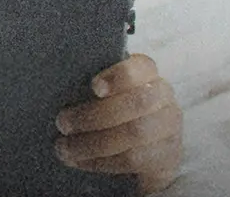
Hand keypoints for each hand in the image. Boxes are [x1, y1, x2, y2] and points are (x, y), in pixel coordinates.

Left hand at [54, 54, 181, 194]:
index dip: (119, 76)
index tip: (94, 87)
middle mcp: (164, 99)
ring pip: (135, 134)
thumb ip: (94, 87)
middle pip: (137, 103)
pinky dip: (101, 162)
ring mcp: (169, 130)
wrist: (144, 149)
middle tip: (62, 123)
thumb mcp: (107, 94)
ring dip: (93, 143)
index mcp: (149, 75)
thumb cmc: (115, 111)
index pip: (142, 67)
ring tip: (64, 148)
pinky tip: (80, 161)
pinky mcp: (167, 159)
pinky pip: (133, 161)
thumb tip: (60, 86)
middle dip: (94, 115)